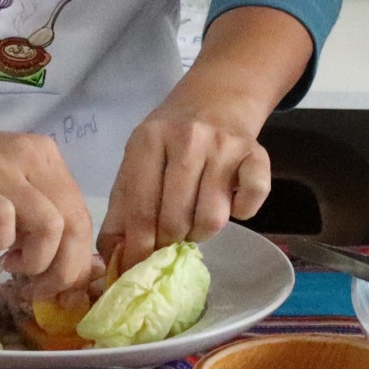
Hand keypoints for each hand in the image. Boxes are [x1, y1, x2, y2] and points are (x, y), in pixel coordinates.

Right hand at [0, 114, 98, 294]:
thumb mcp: (6, 196)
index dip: (77, 260)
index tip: (55, 283)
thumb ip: (37, 221)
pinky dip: (1, 243)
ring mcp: (2, 168)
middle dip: (64, 270)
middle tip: (36, 287)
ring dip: (38, 261)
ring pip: (52, 224)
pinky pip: (4, 219)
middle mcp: (33, 158)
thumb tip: (69, 266)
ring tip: (12, 264)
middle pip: (75, 224)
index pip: (83, 216)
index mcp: (47, 159)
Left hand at [100, 104, 270, 271]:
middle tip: (168, 241)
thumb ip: (123, 205)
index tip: (134, 271)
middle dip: (168, 243)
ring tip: (195, 220)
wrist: (216, 97)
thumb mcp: (137, 159)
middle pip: (175, 220)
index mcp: (148, 141)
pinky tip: (232, 203)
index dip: (136, 249)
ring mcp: (224, 146)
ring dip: (201, 231)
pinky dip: (243, 212)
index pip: (140, 210)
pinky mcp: (256, 154)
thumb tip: (112, 258)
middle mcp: (188, 140)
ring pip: (212, 219)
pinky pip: (251, 201)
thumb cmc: (170, 137)